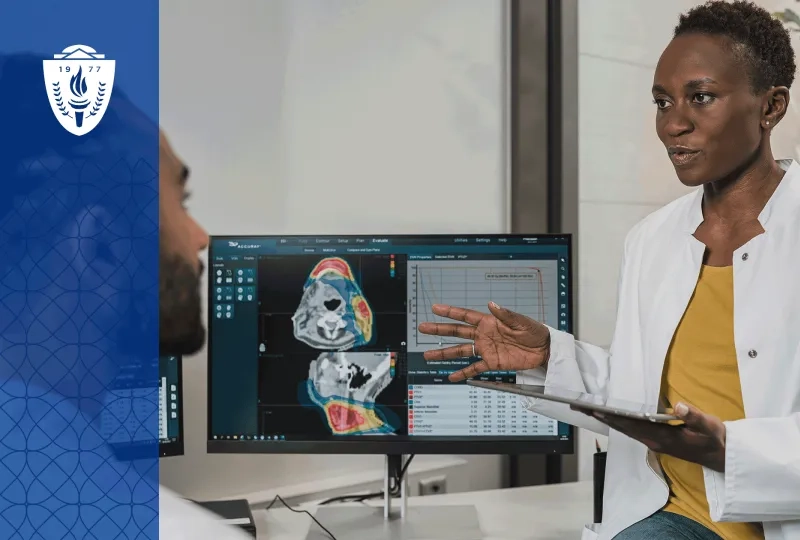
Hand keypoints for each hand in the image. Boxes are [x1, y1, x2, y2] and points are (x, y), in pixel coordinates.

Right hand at [417, 302, 550, 381]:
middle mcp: (484, 335)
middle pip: (457, 332)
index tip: (435, 308)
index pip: (465, 316)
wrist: (544, 350)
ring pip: (461, 351)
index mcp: (489, 322)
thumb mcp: (522, 321)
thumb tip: (492, 304)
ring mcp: (486, 349)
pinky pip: (474, 368)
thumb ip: (505, 315)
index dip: (450, 312)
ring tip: (428, 355)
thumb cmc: (535, 331)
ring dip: (445, 353)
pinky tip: (451, 376)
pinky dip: (463, 373)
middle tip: (423, 328)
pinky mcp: (492, 363)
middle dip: (439, 330)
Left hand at [574, 402, 726, 471]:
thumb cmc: (714, 439)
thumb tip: (678, 406)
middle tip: (578, 405)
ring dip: (605, 418)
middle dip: (600, 416)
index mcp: (662, 437)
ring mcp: (653, 441)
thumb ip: (694, 416)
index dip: (612, 416)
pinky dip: (617, 421)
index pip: (631, 424)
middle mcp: (652, 440)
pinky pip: (631, 429)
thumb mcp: (709, 426)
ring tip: (586, 408)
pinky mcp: (655, 439)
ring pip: (624, 429)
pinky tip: (609, 415)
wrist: (721, 456)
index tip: (594, 408)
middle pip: (621, 427)